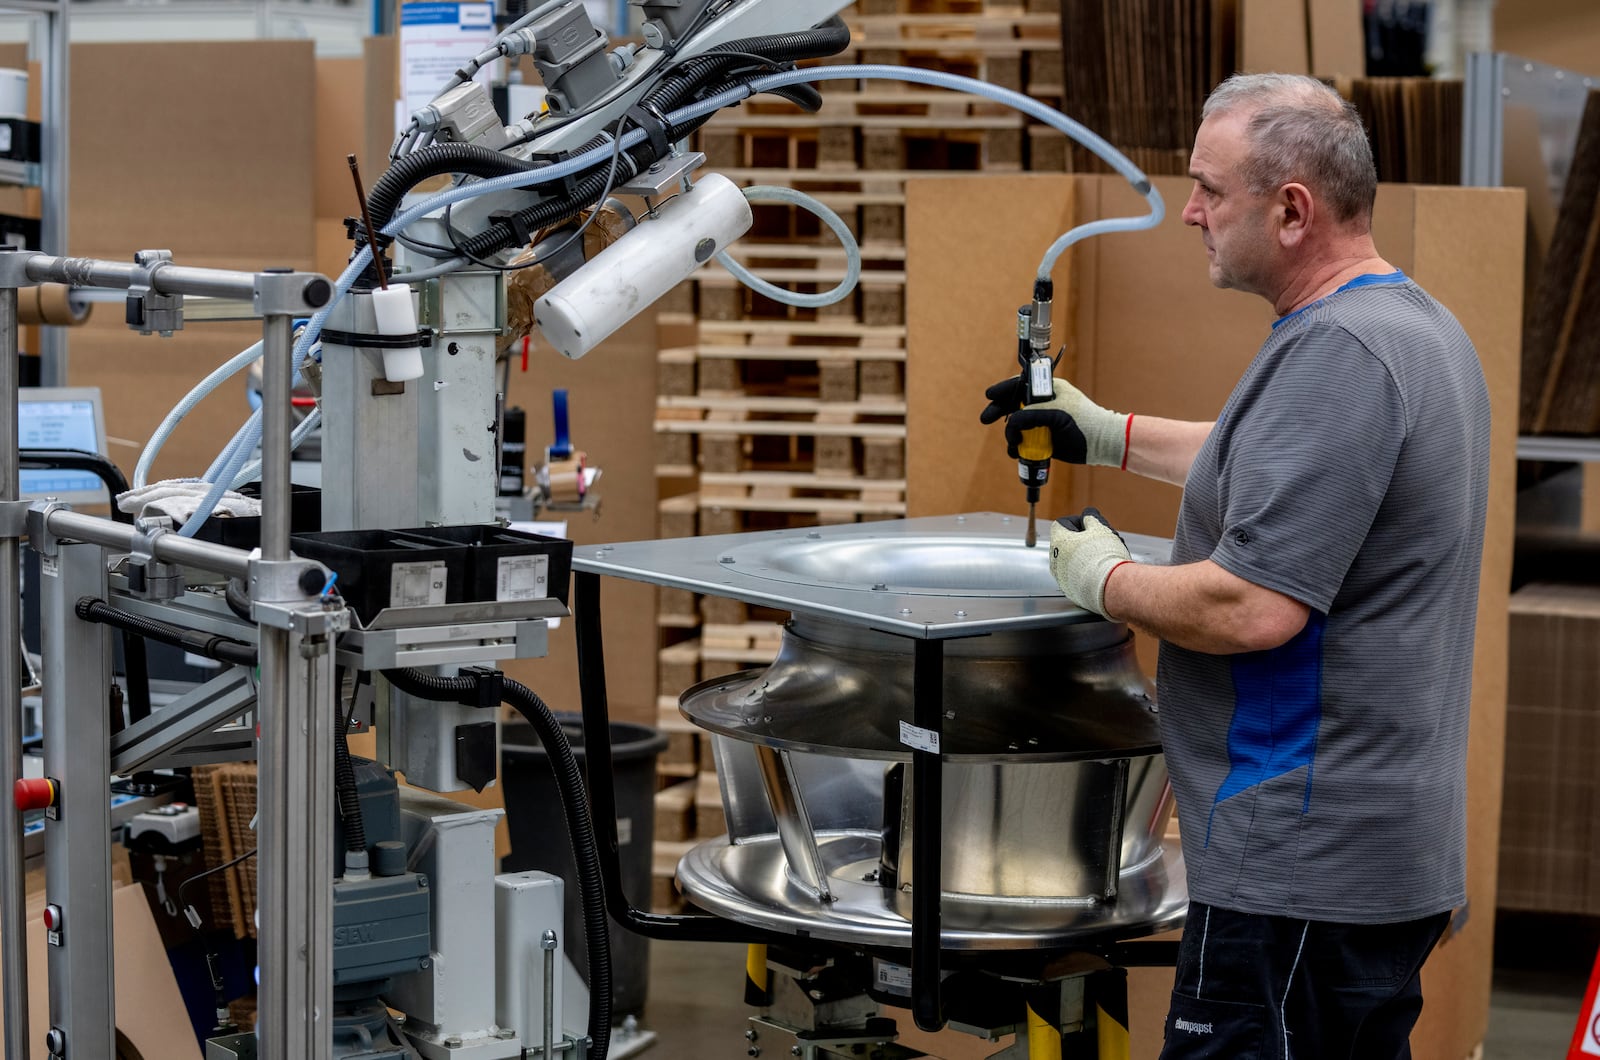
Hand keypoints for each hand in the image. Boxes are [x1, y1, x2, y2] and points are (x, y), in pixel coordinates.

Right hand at [979, 376, 1129, 467]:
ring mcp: (1043, 421)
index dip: (1004, 389)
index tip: (989, 395)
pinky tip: (1018, 452)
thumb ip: (1031, 415)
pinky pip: (1024, 440)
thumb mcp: (1056, 414)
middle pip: (1014, 404)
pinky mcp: (1044, 438)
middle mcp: (1044, 404)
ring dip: (1010, 435)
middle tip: (985, 419)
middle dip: (999, 411)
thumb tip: (1012, 423)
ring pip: (1017, 425)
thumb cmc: (1085, 422)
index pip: (1021, 384)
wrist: (1103, 444)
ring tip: (1013, 444)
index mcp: (1049, 389)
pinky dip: (1018, 446)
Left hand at [1049, 508, 1131, 618]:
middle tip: (1100, 542)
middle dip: (1083, 540)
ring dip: (1084, 556)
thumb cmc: (1104, 557)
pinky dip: (1086, 572)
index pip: (1061, 524)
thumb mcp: (1100, 528)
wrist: (1110, 587)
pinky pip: (1076, 577)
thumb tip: (1088, 515)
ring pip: (1071, 561)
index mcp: (1059, 541)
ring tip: (1103, 557)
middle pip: (1067, 543)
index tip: (1090, 525)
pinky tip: (1101, 572)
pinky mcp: (1070, 591)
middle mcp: (1055, 560)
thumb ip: (1091, 518)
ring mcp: (1061, 577)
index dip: (1077, 521)